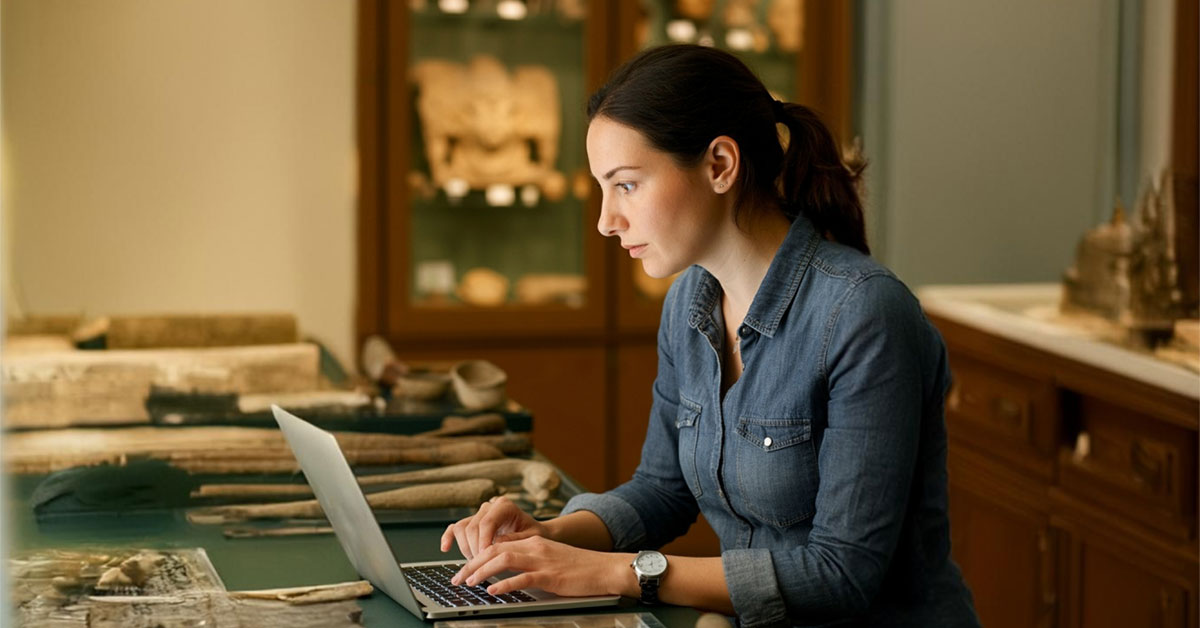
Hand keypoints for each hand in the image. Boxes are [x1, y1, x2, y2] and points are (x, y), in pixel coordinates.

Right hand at [440, 496, 546, 560]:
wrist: (534, 532)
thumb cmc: (533, 534)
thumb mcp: (531, 538)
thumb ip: (514, 540)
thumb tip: (495, 545)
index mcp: (504, 505)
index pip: (486, 522)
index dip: (483, 542)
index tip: (485, 557)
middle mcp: (489, 506)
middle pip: (472, 527)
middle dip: (475, 548)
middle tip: (482, 564)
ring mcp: (479, 514)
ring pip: (462, 528)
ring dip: (465, 548)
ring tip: (476, 561)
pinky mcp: (472, 522)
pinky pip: (455, 527)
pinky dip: (448, 537)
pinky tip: (445, 549)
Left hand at [451, 535, 628, 598]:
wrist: (604, 568)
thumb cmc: (578, 567)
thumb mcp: (549, 558)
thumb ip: (527, 560)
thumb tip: (503, 569)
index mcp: (533, 542)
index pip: (497, 544)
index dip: (477, 556)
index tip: (464, 569)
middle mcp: (535, 547)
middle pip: (495, 550)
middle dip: (472, 564)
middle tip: (457, 578)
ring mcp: (543, 560)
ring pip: (504, 560)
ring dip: (482, 571)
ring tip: (468, 582)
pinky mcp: (551, 575)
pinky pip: (523, 578)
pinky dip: (505, 584)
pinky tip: (493, 591)